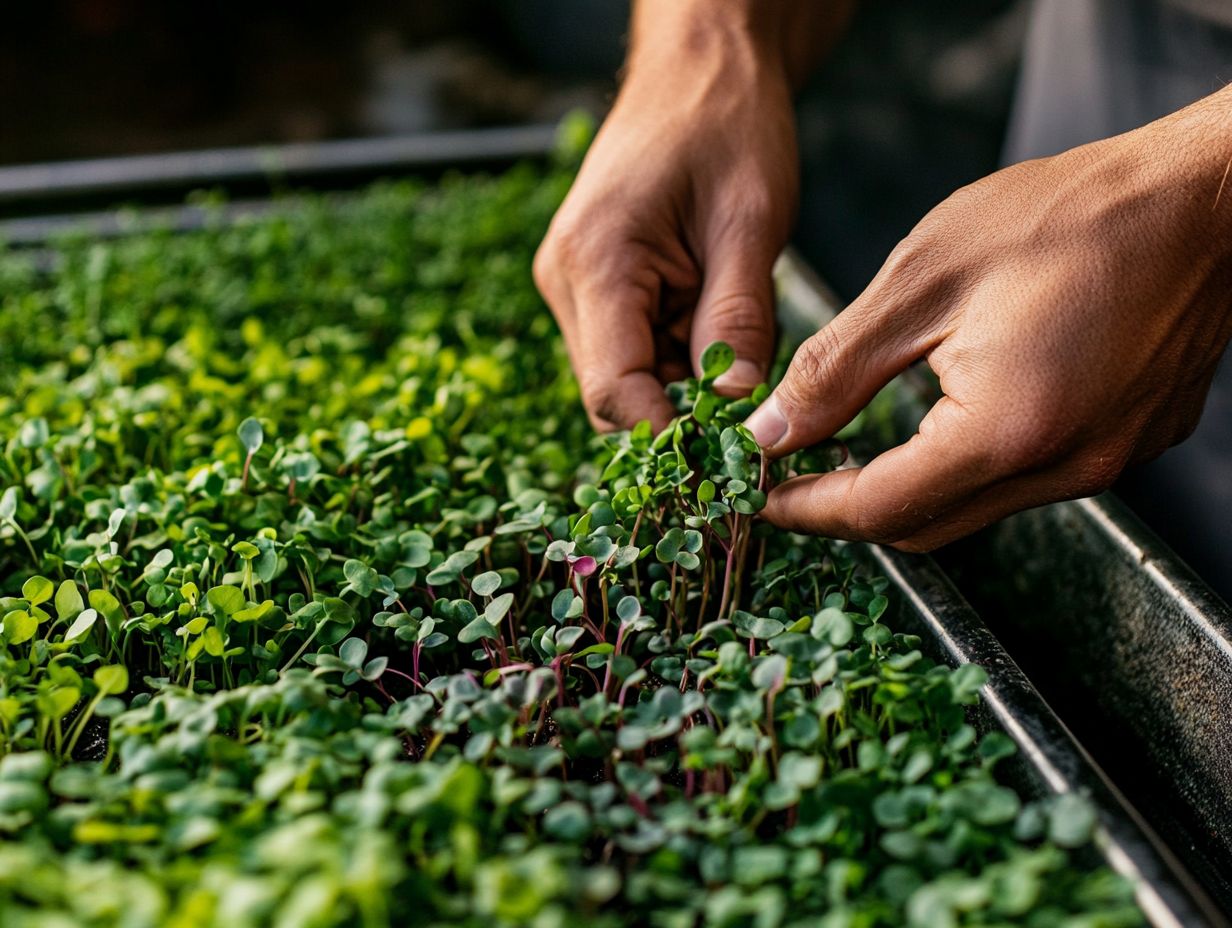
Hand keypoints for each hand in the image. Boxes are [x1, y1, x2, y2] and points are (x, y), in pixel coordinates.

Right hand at [534, 10, 798, 430]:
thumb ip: (738, 320)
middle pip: (615, 394)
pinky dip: (680, 354)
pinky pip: (634, 349)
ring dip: (685, 380)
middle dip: (683, 407)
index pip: (614, 391)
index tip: (731, 451)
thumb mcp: (749, 223)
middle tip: (752, 389)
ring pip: (626, 377)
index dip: (669, 434)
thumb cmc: (727, 127)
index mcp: (595, 263)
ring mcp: (575, 285)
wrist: (701, 68)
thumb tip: (739, 410)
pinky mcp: (594, 285)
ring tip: (736, 328)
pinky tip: (716, 316)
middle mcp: (567, 281)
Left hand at [746, 92, 1231, 550]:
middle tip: (797, 478)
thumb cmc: (1068, 216)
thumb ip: (836, 369)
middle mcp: (1063, 467)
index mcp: (1006, 430)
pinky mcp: (1128, 444)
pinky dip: (967, 468)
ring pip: (975, 509)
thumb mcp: (921, 281)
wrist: (1203, 193)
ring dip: (908, 490)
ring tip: (856, 452)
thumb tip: (776, 431)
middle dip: (850, 510)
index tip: (762, 495)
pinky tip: (939, 425)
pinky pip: (1026, 481)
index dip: (810, 509)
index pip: (879, 508)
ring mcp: (1106, 463)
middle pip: (925, 525)